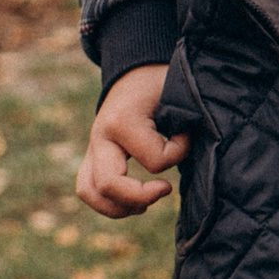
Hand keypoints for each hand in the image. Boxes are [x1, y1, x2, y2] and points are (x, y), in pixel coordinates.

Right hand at [77, 63, 187, 217]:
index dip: (179, 153)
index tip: (185, 135)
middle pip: (107, 184)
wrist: (136, 72)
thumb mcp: (177, 94)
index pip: (155, 161)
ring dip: (118, 207)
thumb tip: (190, 152)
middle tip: (166, 189)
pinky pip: (88, 188)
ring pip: (89, 191)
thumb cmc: (161, 82)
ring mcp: (92, 147)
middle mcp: (101, 137)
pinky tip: (134, 203)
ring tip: (145, 205)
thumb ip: (185, 124)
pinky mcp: (92, 156)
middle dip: (139, 197)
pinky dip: (108, 203)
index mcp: (123, 121)